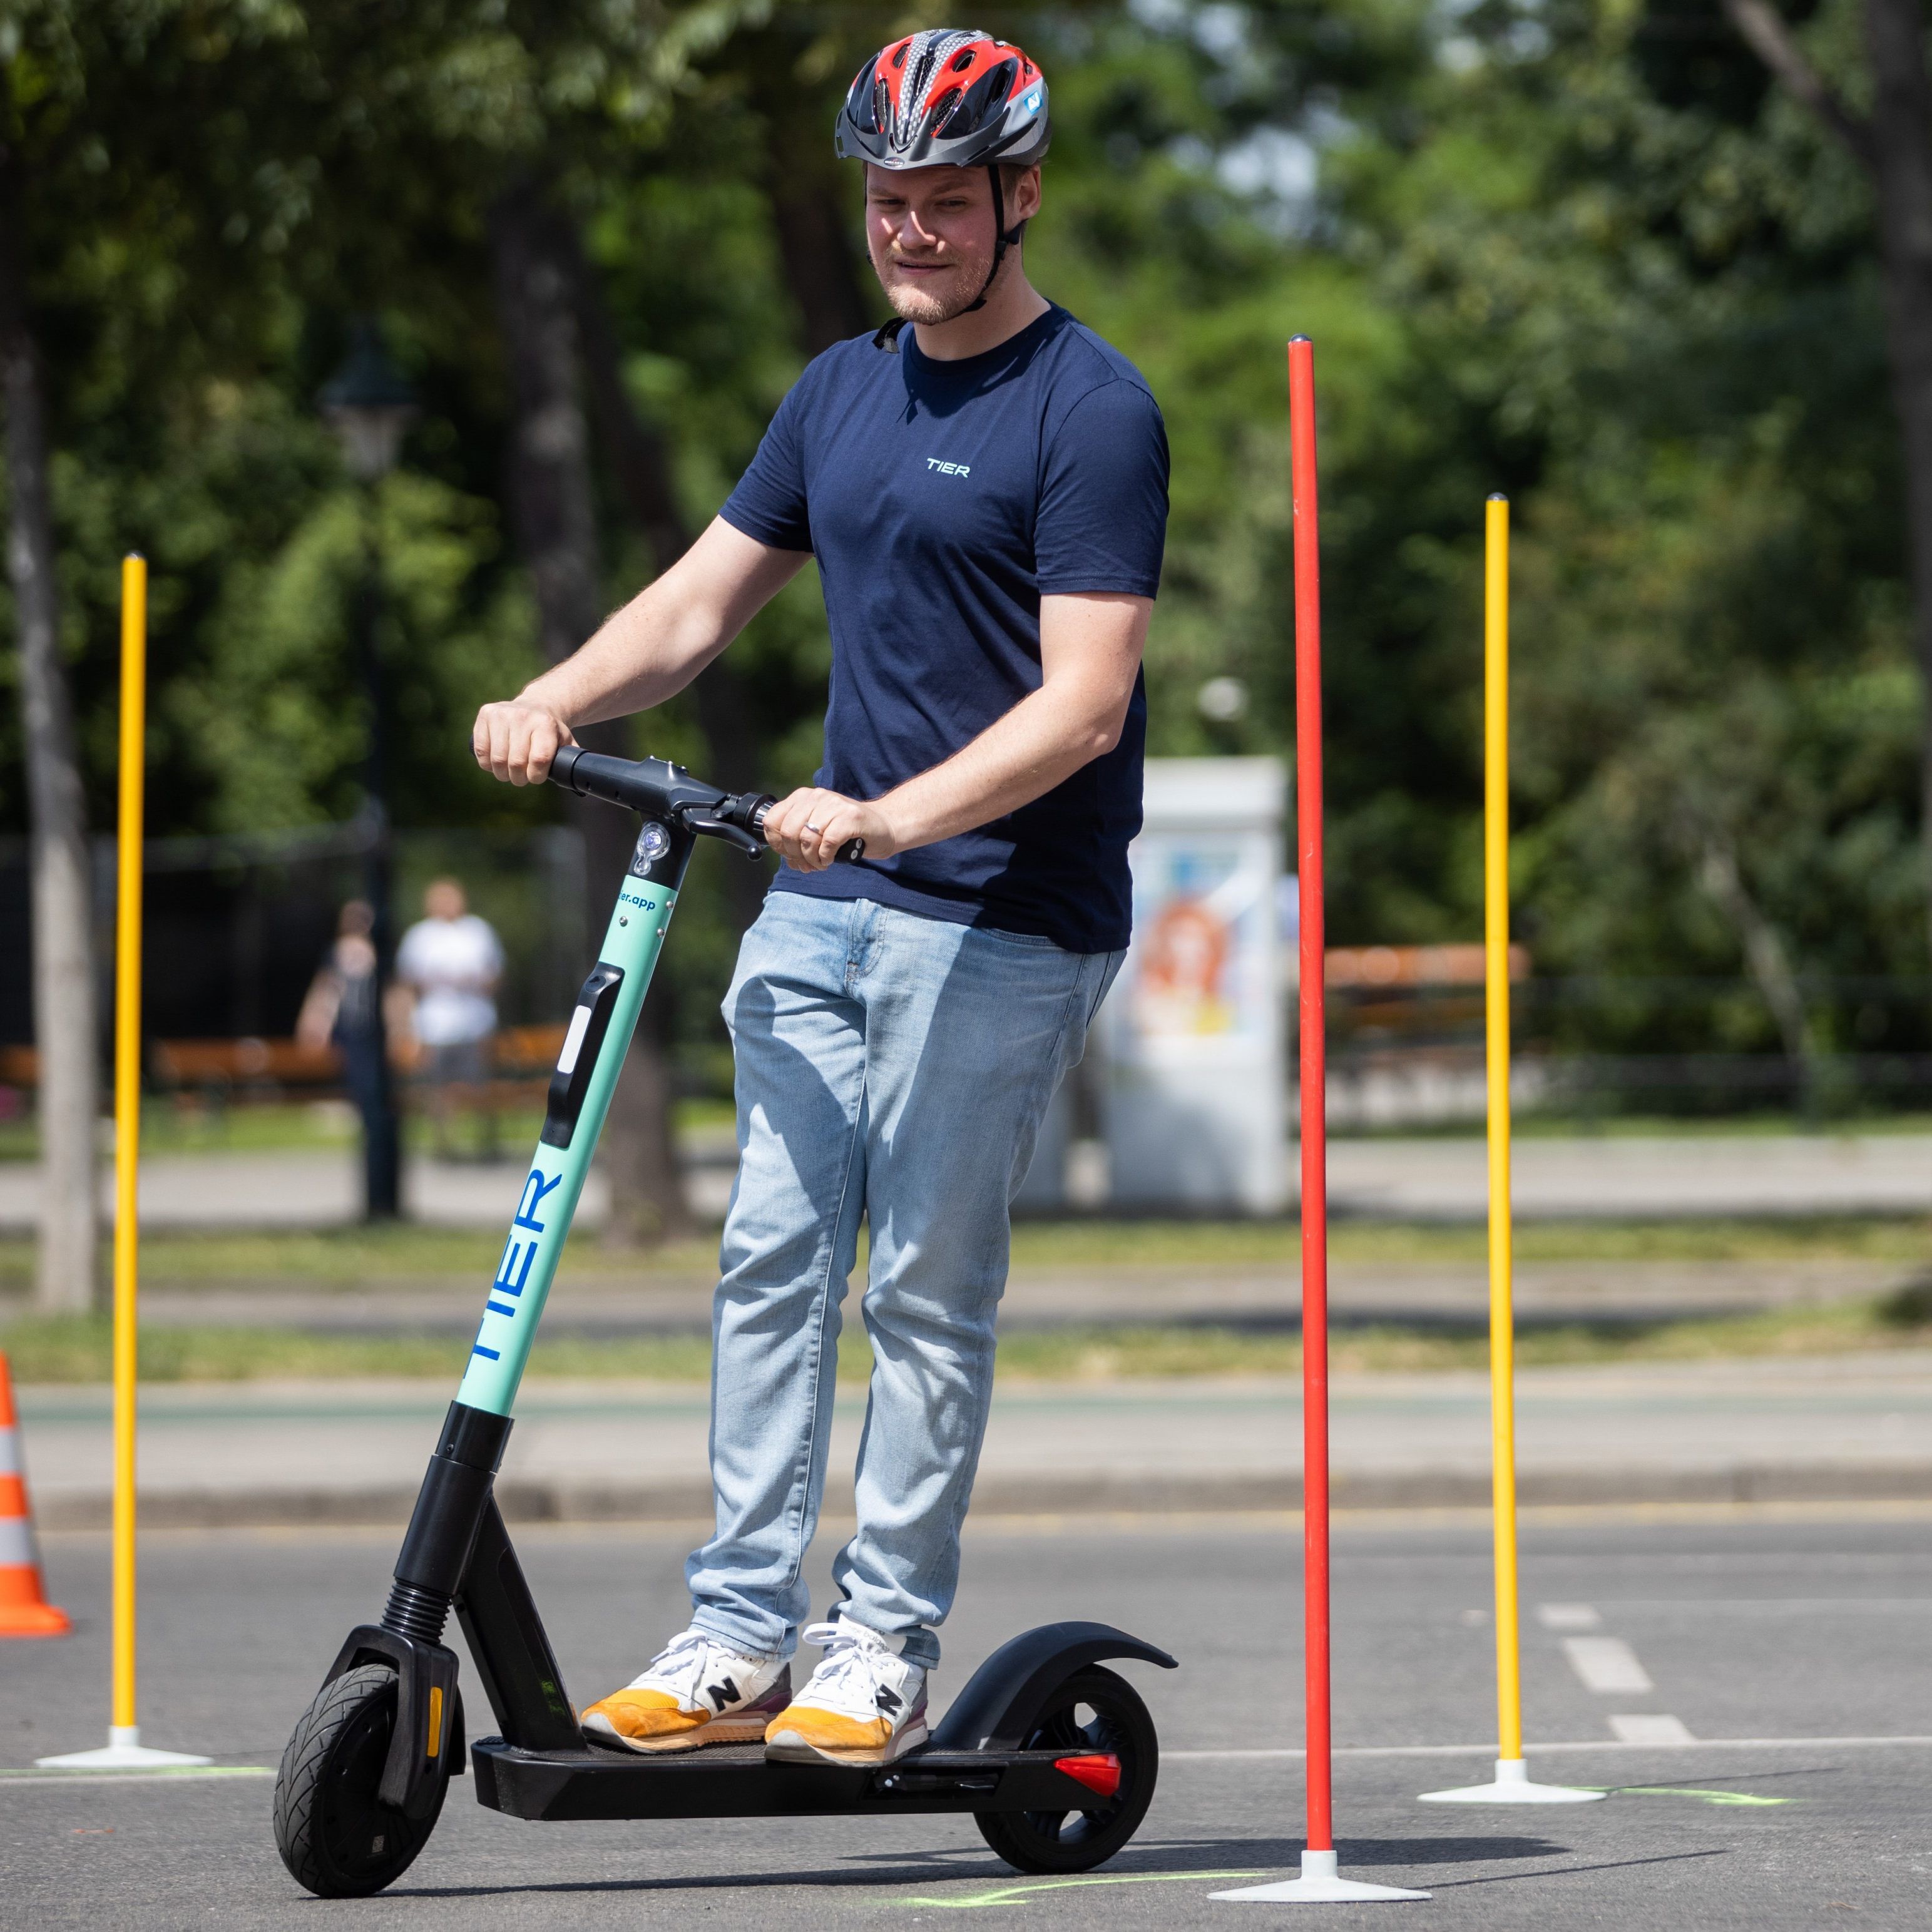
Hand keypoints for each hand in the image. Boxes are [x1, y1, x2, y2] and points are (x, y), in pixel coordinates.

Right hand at [473, 699, 575, 785]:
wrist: (535, 706)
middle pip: (516, 762)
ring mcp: (502, 713)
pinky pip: (481, 750)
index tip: (536, 777)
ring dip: (502, 774)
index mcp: (546, 724)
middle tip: (521, 778)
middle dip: (518, 778)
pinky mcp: (486, 714)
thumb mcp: (565, 741)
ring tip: (508, 773)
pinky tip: (495, 763)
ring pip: (497, 759)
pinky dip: (487, 764)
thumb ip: (570, 759)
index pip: (539, 759)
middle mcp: (523, 716)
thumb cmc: (550, 731)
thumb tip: (576, 779)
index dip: (536, 776)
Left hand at [760, 787, 895, 871]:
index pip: (772, 821)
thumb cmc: (847, 832)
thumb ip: (797, 841)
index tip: (789, 855)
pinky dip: (825, 857)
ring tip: (821, 863)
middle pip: (788, 832)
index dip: (776, 844)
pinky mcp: (850, 817)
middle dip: (795, 855)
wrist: (883, 827)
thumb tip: (787, 859)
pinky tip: (831, 859)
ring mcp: (834, 804)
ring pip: (806, 839)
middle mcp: (816, 796)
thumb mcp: (817, 831)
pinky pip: (827, 843)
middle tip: (808, 864)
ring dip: (812, 859)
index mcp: (803, 797)